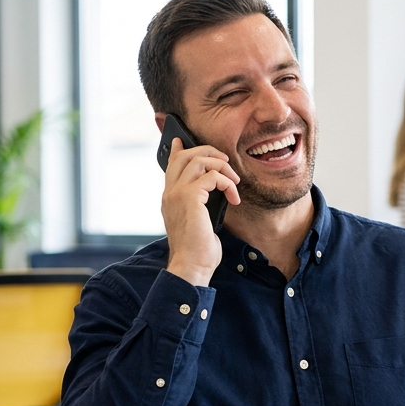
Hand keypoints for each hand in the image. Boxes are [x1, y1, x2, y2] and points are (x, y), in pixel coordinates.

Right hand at [161, 137, 241, 285]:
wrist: (192, 265)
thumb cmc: (198, 249)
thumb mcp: (197, 222)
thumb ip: (199, 204)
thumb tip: (214, 191)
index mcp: (169, 198)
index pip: (171, 166)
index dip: (177, 150)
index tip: (180, 140)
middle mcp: (170, 192)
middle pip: (185, 156)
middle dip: (209, 152)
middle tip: (226, 162)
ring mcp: (177, 194)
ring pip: (199, 160)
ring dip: (222, 167)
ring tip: (234, 182)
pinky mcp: (190, 198)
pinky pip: (212, 176)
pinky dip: (227, 183)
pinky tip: (234, 197)